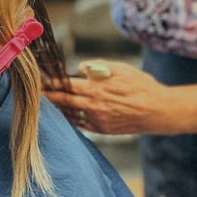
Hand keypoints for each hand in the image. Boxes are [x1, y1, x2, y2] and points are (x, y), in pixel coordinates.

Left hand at [43, 59, 167, 134]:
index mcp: (96, 89)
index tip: (42, 83)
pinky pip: (82, 124)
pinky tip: (67, 114)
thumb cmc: (142, 86)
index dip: (52, 84)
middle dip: (49, 98)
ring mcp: (98, 120)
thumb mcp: (122, 69)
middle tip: (37, 95)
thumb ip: (99, 66)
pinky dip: (72, 119)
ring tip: (49, 105)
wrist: (159, 111)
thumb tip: (81, 67)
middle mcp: (94, 106)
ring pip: (71, 115)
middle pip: (64, 102)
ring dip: (59, 110)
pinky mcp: (103, 130)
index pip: (66, 86)